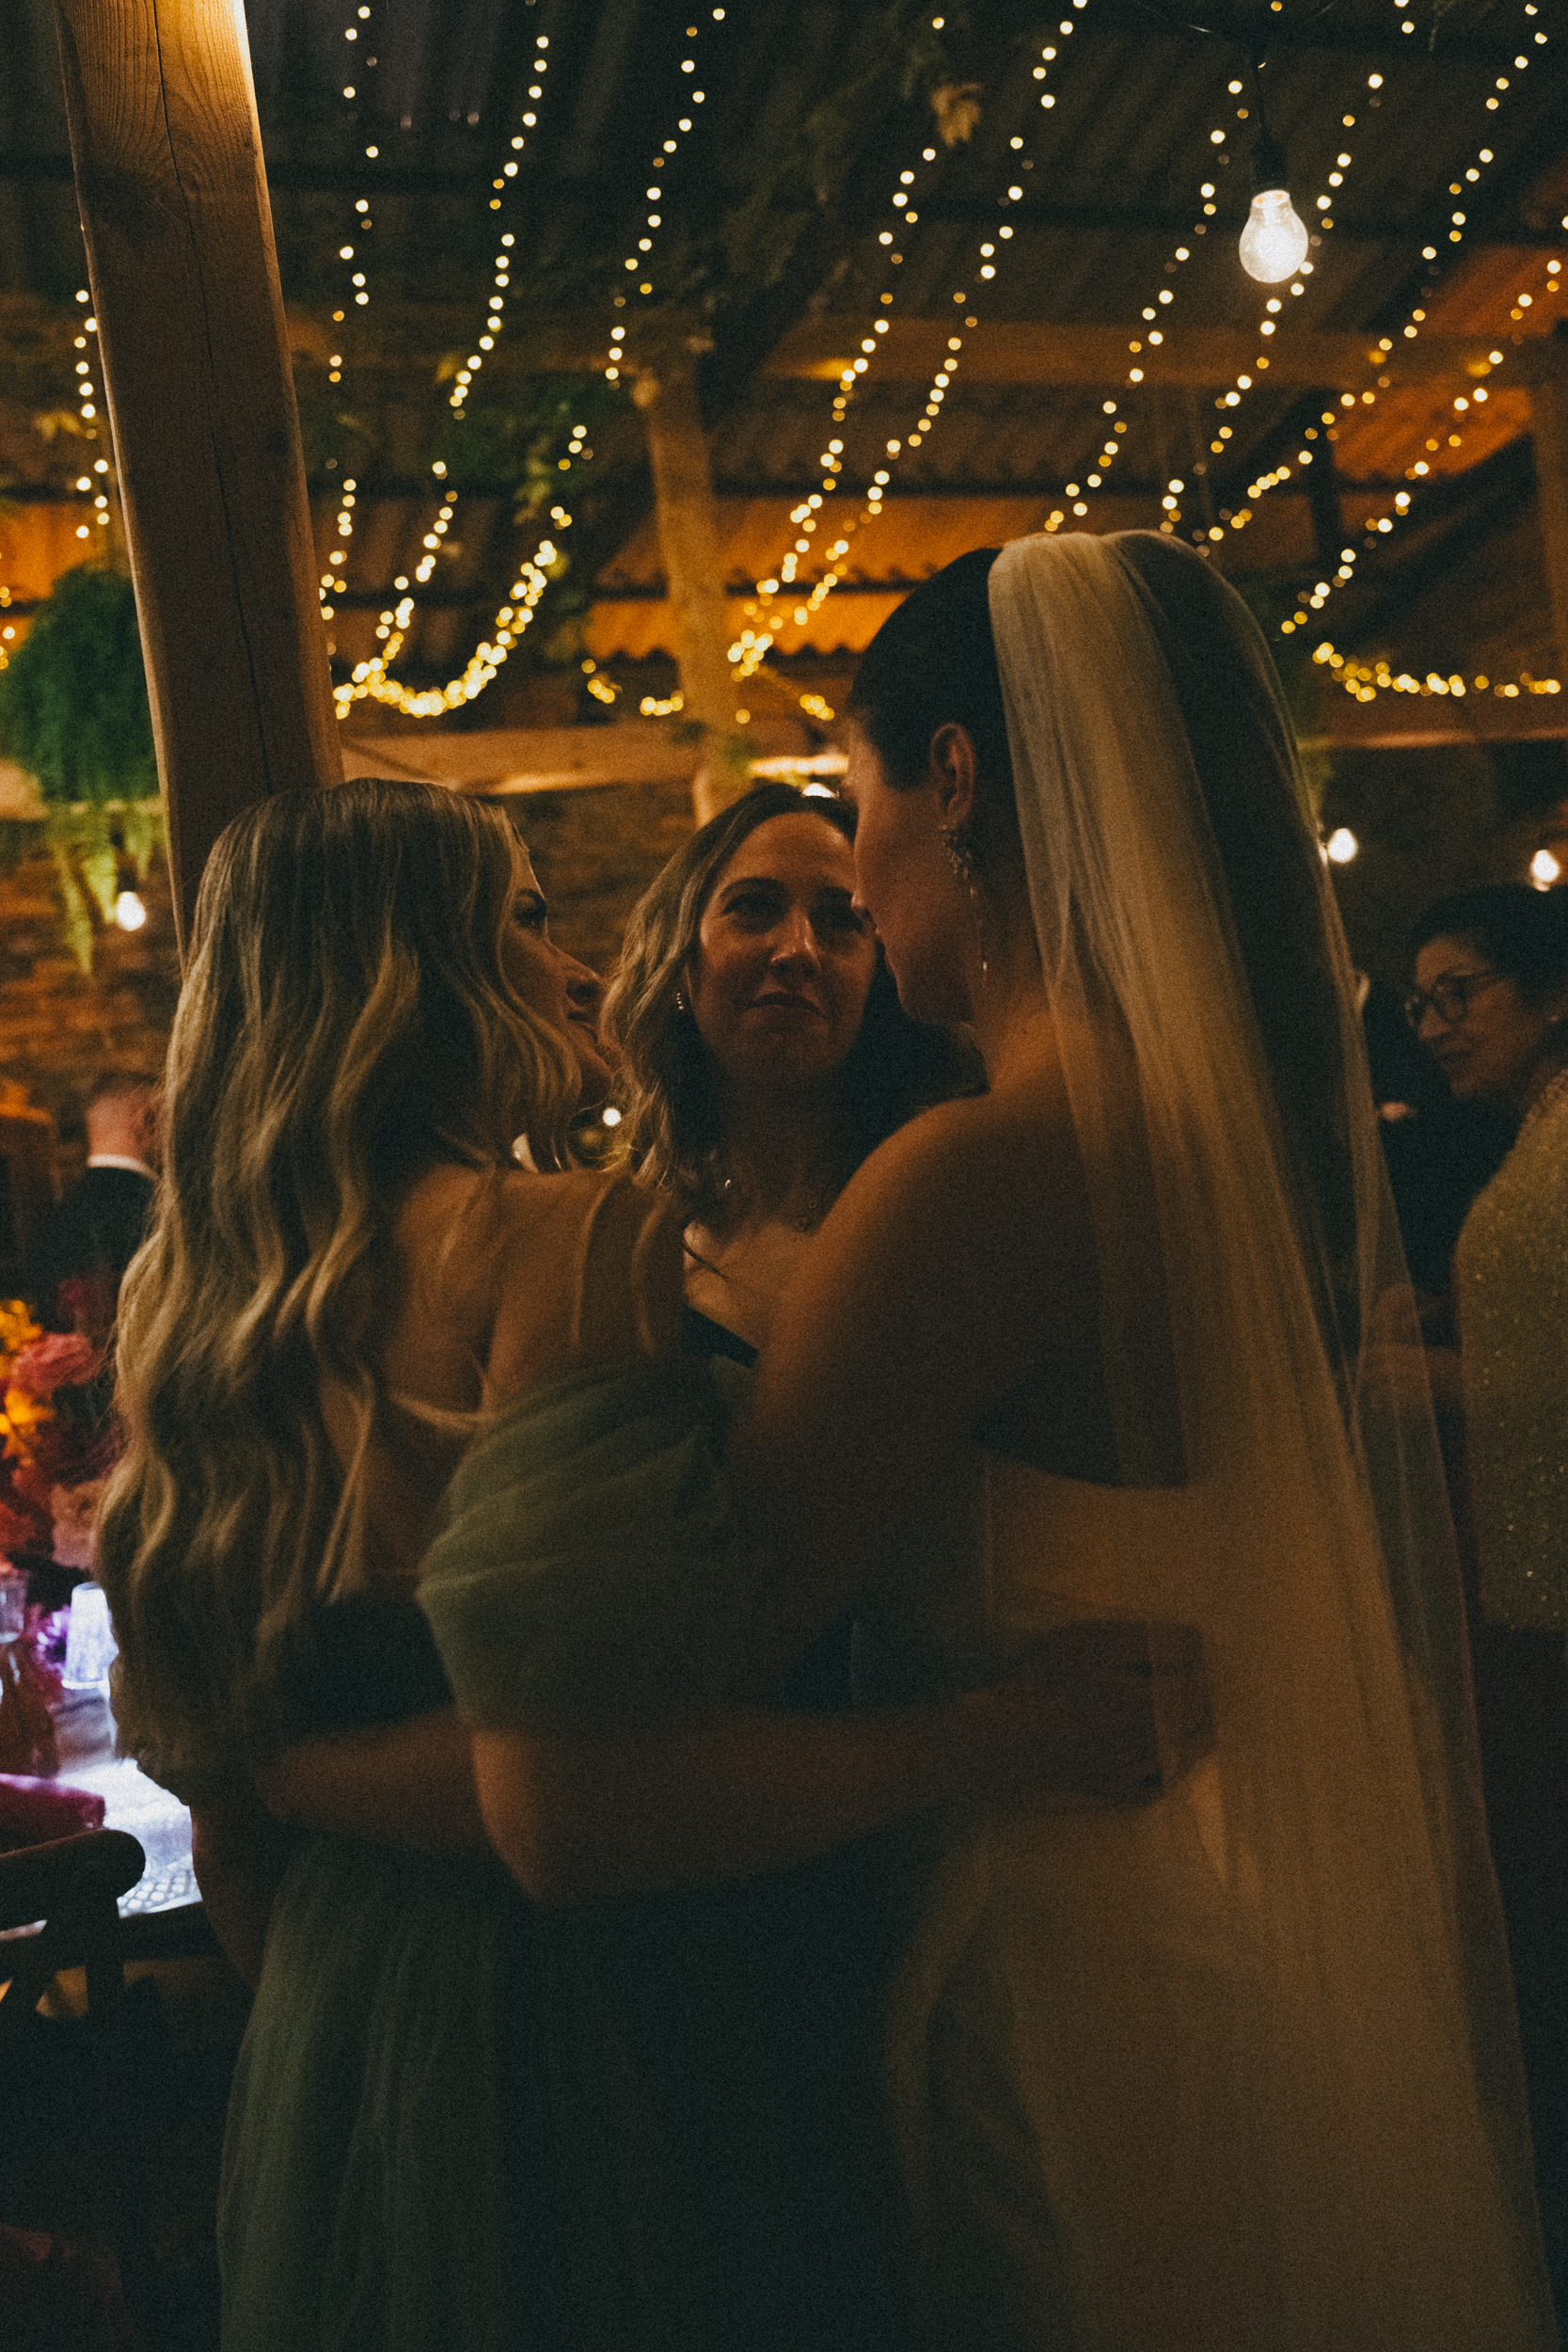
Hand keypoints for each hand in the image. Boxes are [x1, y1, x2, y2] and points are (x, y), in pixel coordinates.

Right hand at [986, 1618, 1211, 1806]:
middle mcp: (1162, 1745)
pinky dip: (1167, 1771)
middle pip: (1204, 1723)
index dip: (1197, 1666)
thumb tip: (1200, 1645)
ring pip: (1186, 1757)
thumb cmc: (1054, 1682)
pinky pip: (1157, 1787)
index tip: (1187, 1654)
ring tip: (1177, 1713)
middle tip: (1182, 1679)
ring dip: (1191, 1735)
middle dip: (1202, 1700)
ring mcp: (1140, 1774)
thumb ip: (1156, 1642)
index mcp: (1164, 1706)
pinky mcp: (1116, 1793)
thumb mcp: (1102, 1642)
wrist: (1012, 1739)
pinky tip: (1158, 1759)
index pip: (1202, 1685)